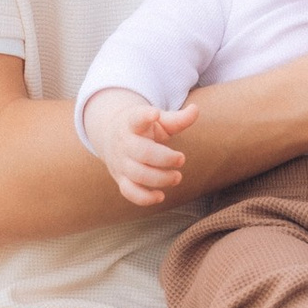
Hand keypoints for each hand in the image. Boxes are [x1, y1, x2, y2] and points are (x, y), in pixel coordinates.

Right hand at [82, 87, 197, 209]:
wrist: (111, 136)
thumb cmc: (143, 127)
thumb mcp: (157, 120)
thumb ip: (176, 119)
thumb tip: (196, 110)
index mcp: (132, 122)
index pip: (136, 118)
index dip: (145, 116)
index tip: (155, 114)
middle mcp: (124, 143)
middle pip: (142, 152)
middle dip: (165, 158)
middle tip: (182, 159)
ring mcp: (120, 162)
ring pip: (137, 174)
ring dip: (160, 179)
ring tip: (177, 177)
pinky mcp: (120, 178)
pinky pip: (129, 192)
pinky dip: (144, 198)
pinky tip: (161, 196)